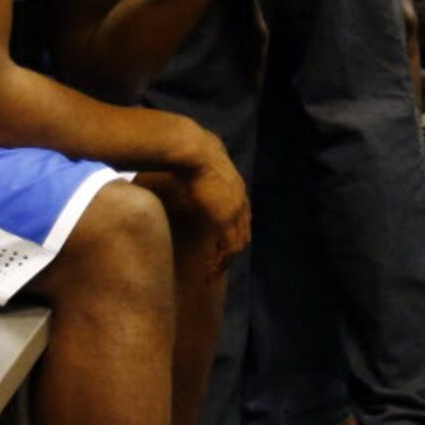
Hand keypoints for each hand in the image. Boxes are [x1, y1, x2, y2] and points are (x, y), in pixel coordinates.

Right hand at [160, 130, 250, 274]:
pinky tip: (209, 271)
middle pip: (243, 234)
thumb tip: (180, 174)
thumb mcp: (197, 165)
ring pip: (238, 245)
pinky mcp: (224, 219)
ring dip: (225, 262)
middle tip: (218, 266)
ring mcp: (235, 211)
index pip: (242, 219)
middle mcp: (241, 202)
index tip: (221, 247)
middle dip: (232, 252)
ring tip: (211, 273)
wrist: (193, 150)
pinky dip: (220, 262)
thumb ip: (195, 173)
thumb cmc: (189, 153)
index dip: (233, 234)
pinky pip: (228, 248)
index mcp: (236, 190)